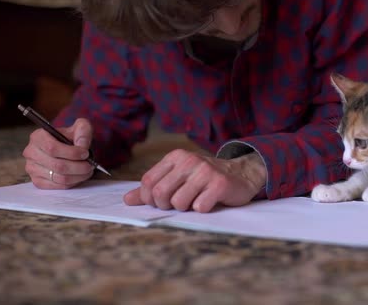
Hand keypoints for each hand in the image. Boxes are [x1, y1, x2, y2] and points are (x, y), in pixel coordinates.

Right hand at [23, 118, 94, 188]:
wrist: (67, 148)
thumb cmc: (72, 137)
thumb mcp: (80, 127)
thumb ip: (83, 131)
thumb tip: (82, 146)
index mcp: (38, 137)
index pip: (52, 148)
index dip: (72, 153)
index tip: (85, 153)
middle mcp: (31, 152)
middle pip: (57, 165)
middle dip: (78, 167)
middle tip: (90, 165)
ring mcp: (32, 168)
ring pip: (59, 178)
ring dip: (77, 176)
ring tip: (87, 171)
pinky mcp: (37, 181)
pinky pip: (57, 186)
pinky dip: (72, 183)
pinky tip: (79, 176)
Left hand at [123, 149, 266, 212]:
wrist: (241, 174)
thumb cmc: (205, 179)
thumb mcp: (178, 177)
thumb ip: (153, 188)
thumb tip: (127, 200)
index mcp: (176, 157)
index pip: (148, 181)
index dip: (149, 198)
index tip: (160, 202)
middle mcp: (189, 161)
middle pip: (160, 193)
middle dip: (166, 206)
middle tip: (178, 204)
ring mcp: (205, 172)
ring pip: (179, 203)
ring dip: (185, 209)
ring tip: (195, 201)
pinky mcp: (220, 184)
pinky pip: (200, 207)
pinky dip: (202, 209)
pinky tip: (209, 201)